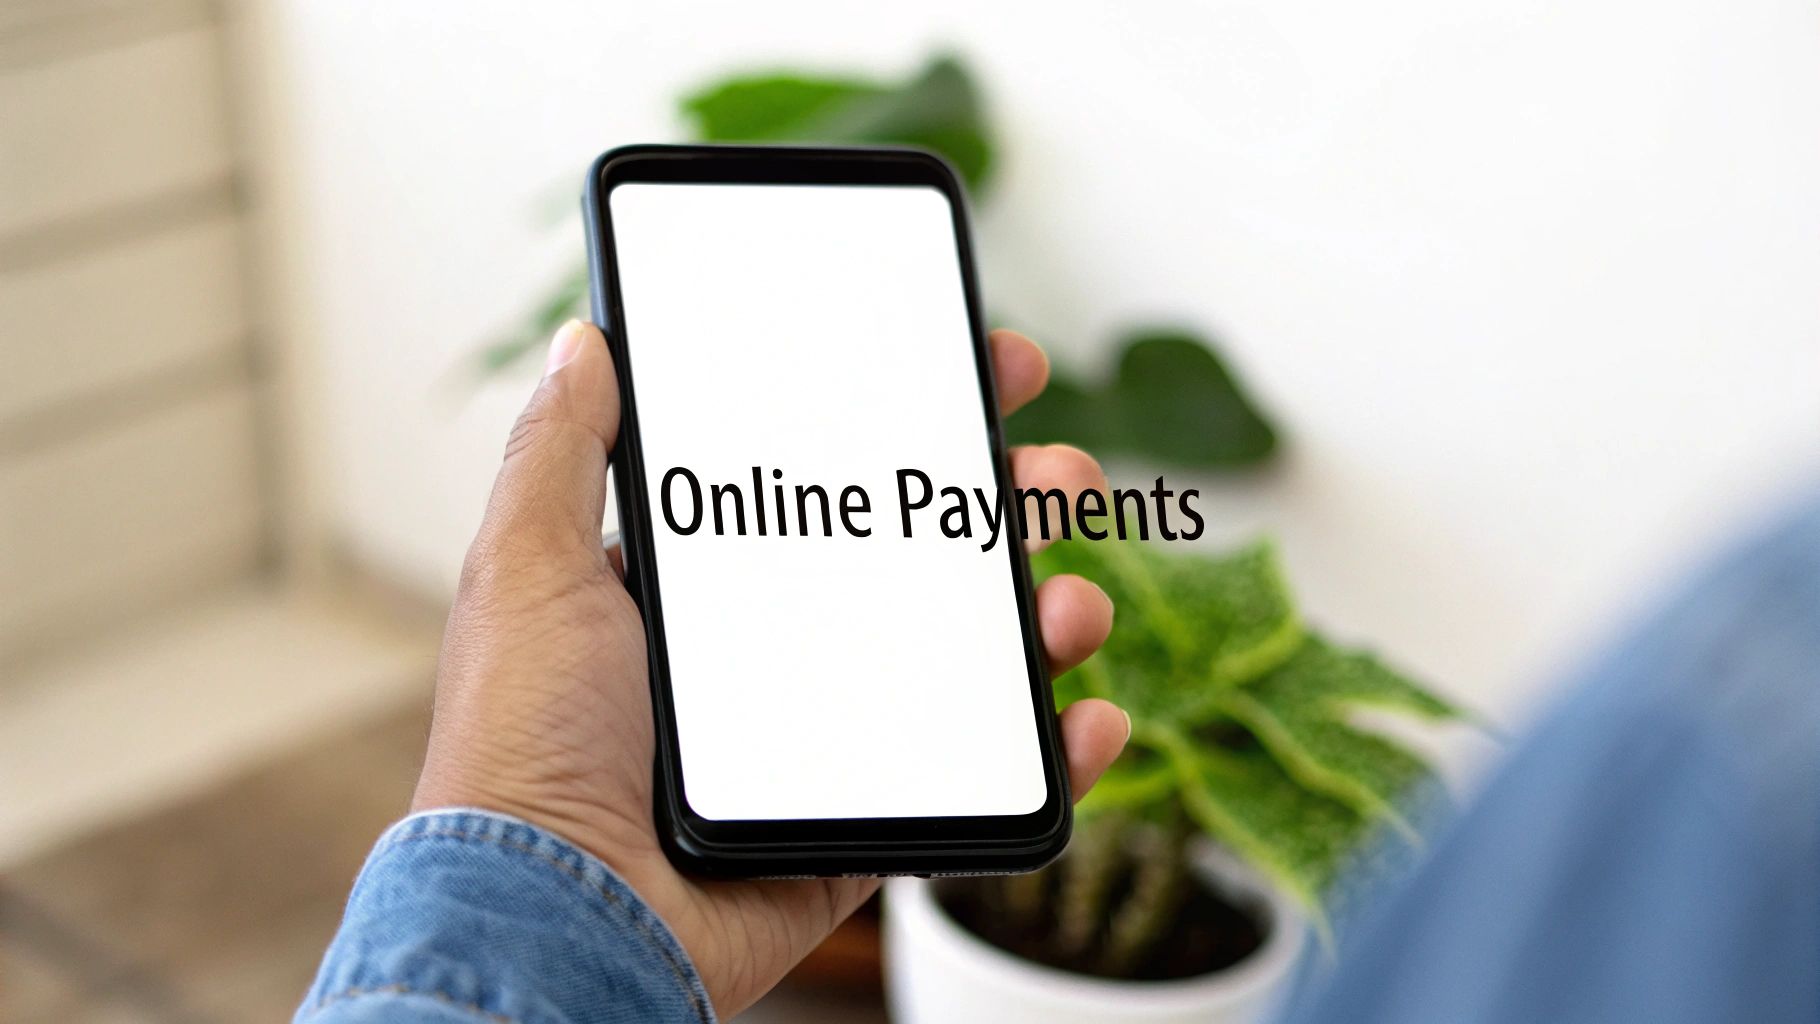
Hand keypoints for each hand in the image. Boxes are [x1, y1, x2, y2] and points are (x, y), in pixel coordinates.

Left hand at [413, 320, 1129, 1016]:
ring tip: (1066, 600)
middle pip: (926, 553)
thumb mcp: (528, 572)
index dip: (912, 418)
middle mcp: (782, 648)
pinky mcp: (868, 819)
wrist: (563, 913)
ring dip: (1046, 609)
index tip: (979, 369)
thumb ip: (560, 455)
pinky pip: (985, 778)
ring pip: (974, 655)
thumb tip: (585, 343)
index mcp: (714, 584)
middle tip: (1051, 472)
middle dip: (1007, 498)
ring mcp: (833, 734)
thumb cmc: (523, 748)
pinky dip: (1056, 750)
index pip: (832, 476)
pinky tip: (1085, 716)